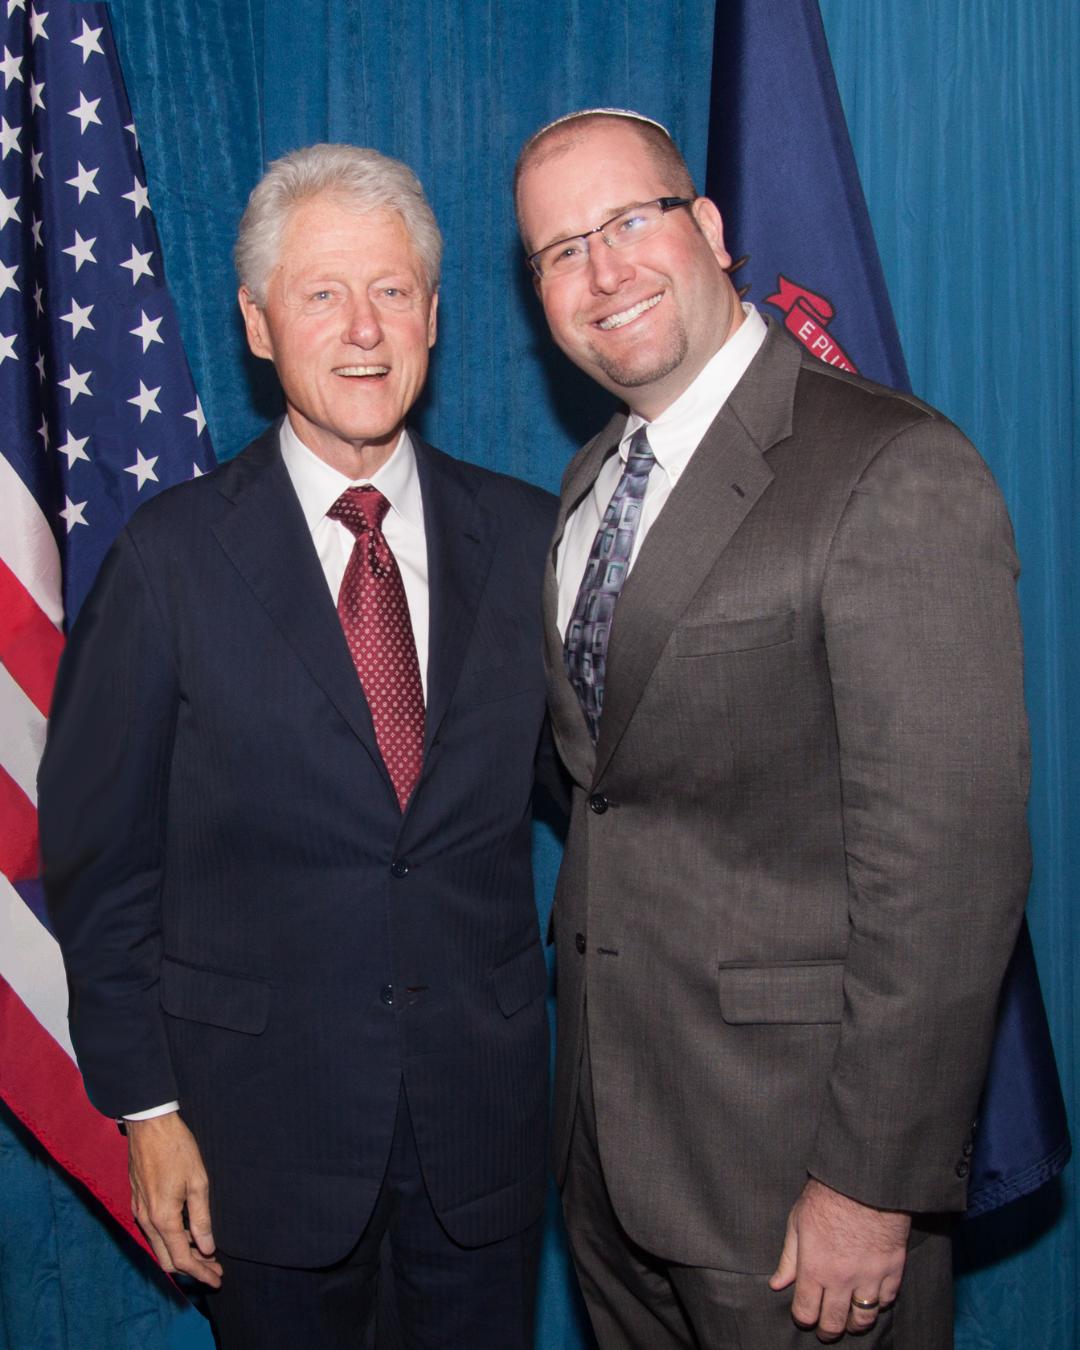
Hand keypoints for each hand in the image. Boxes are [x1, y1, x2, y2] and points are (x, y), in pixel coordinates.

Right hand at [127, 1112, 222, 1286]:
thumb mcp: (198, 1182)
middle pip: (168, 1259)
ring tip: (206, 1252)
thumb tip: (206, 1248)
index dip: (201, 1272)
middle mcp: (146, 1220)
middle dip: (192, 1268)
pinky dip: (171, 1240)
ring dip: (182, 1253)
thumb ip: (201, 1219)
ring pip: (160, 1246)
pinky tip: (188, 1233)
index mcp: (163, 1218)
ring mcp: (139, 1211)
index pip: (182, 1259)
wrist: (149, 1125)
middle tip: (215, 1269)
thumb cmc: (177, 1148)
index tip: (217, 1278)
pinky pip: (154, 1232)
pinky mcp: (138, 1201)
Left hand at [769, 1177, 909, 1340]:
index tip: (805, 1316)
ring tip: (850, 1321)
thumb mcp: (797, 1222)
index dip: (804, 1319)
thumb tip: (777, 1284)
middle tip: (827, 1329)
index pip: (806, 1312)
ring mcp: (870, 1276)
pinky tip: (872, 1298)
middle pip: (835, 1322)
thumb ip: (788, 1258)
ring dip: (855, 1324)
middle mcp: (841, 1279)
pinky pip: (887, 1300)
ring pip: (864, 1318)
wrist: (862, 1180)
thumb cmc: (826, 1196)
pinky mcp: (893, 1269)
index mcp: (814, 1268)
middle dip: (828, 1330)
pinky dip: (880, 1303)